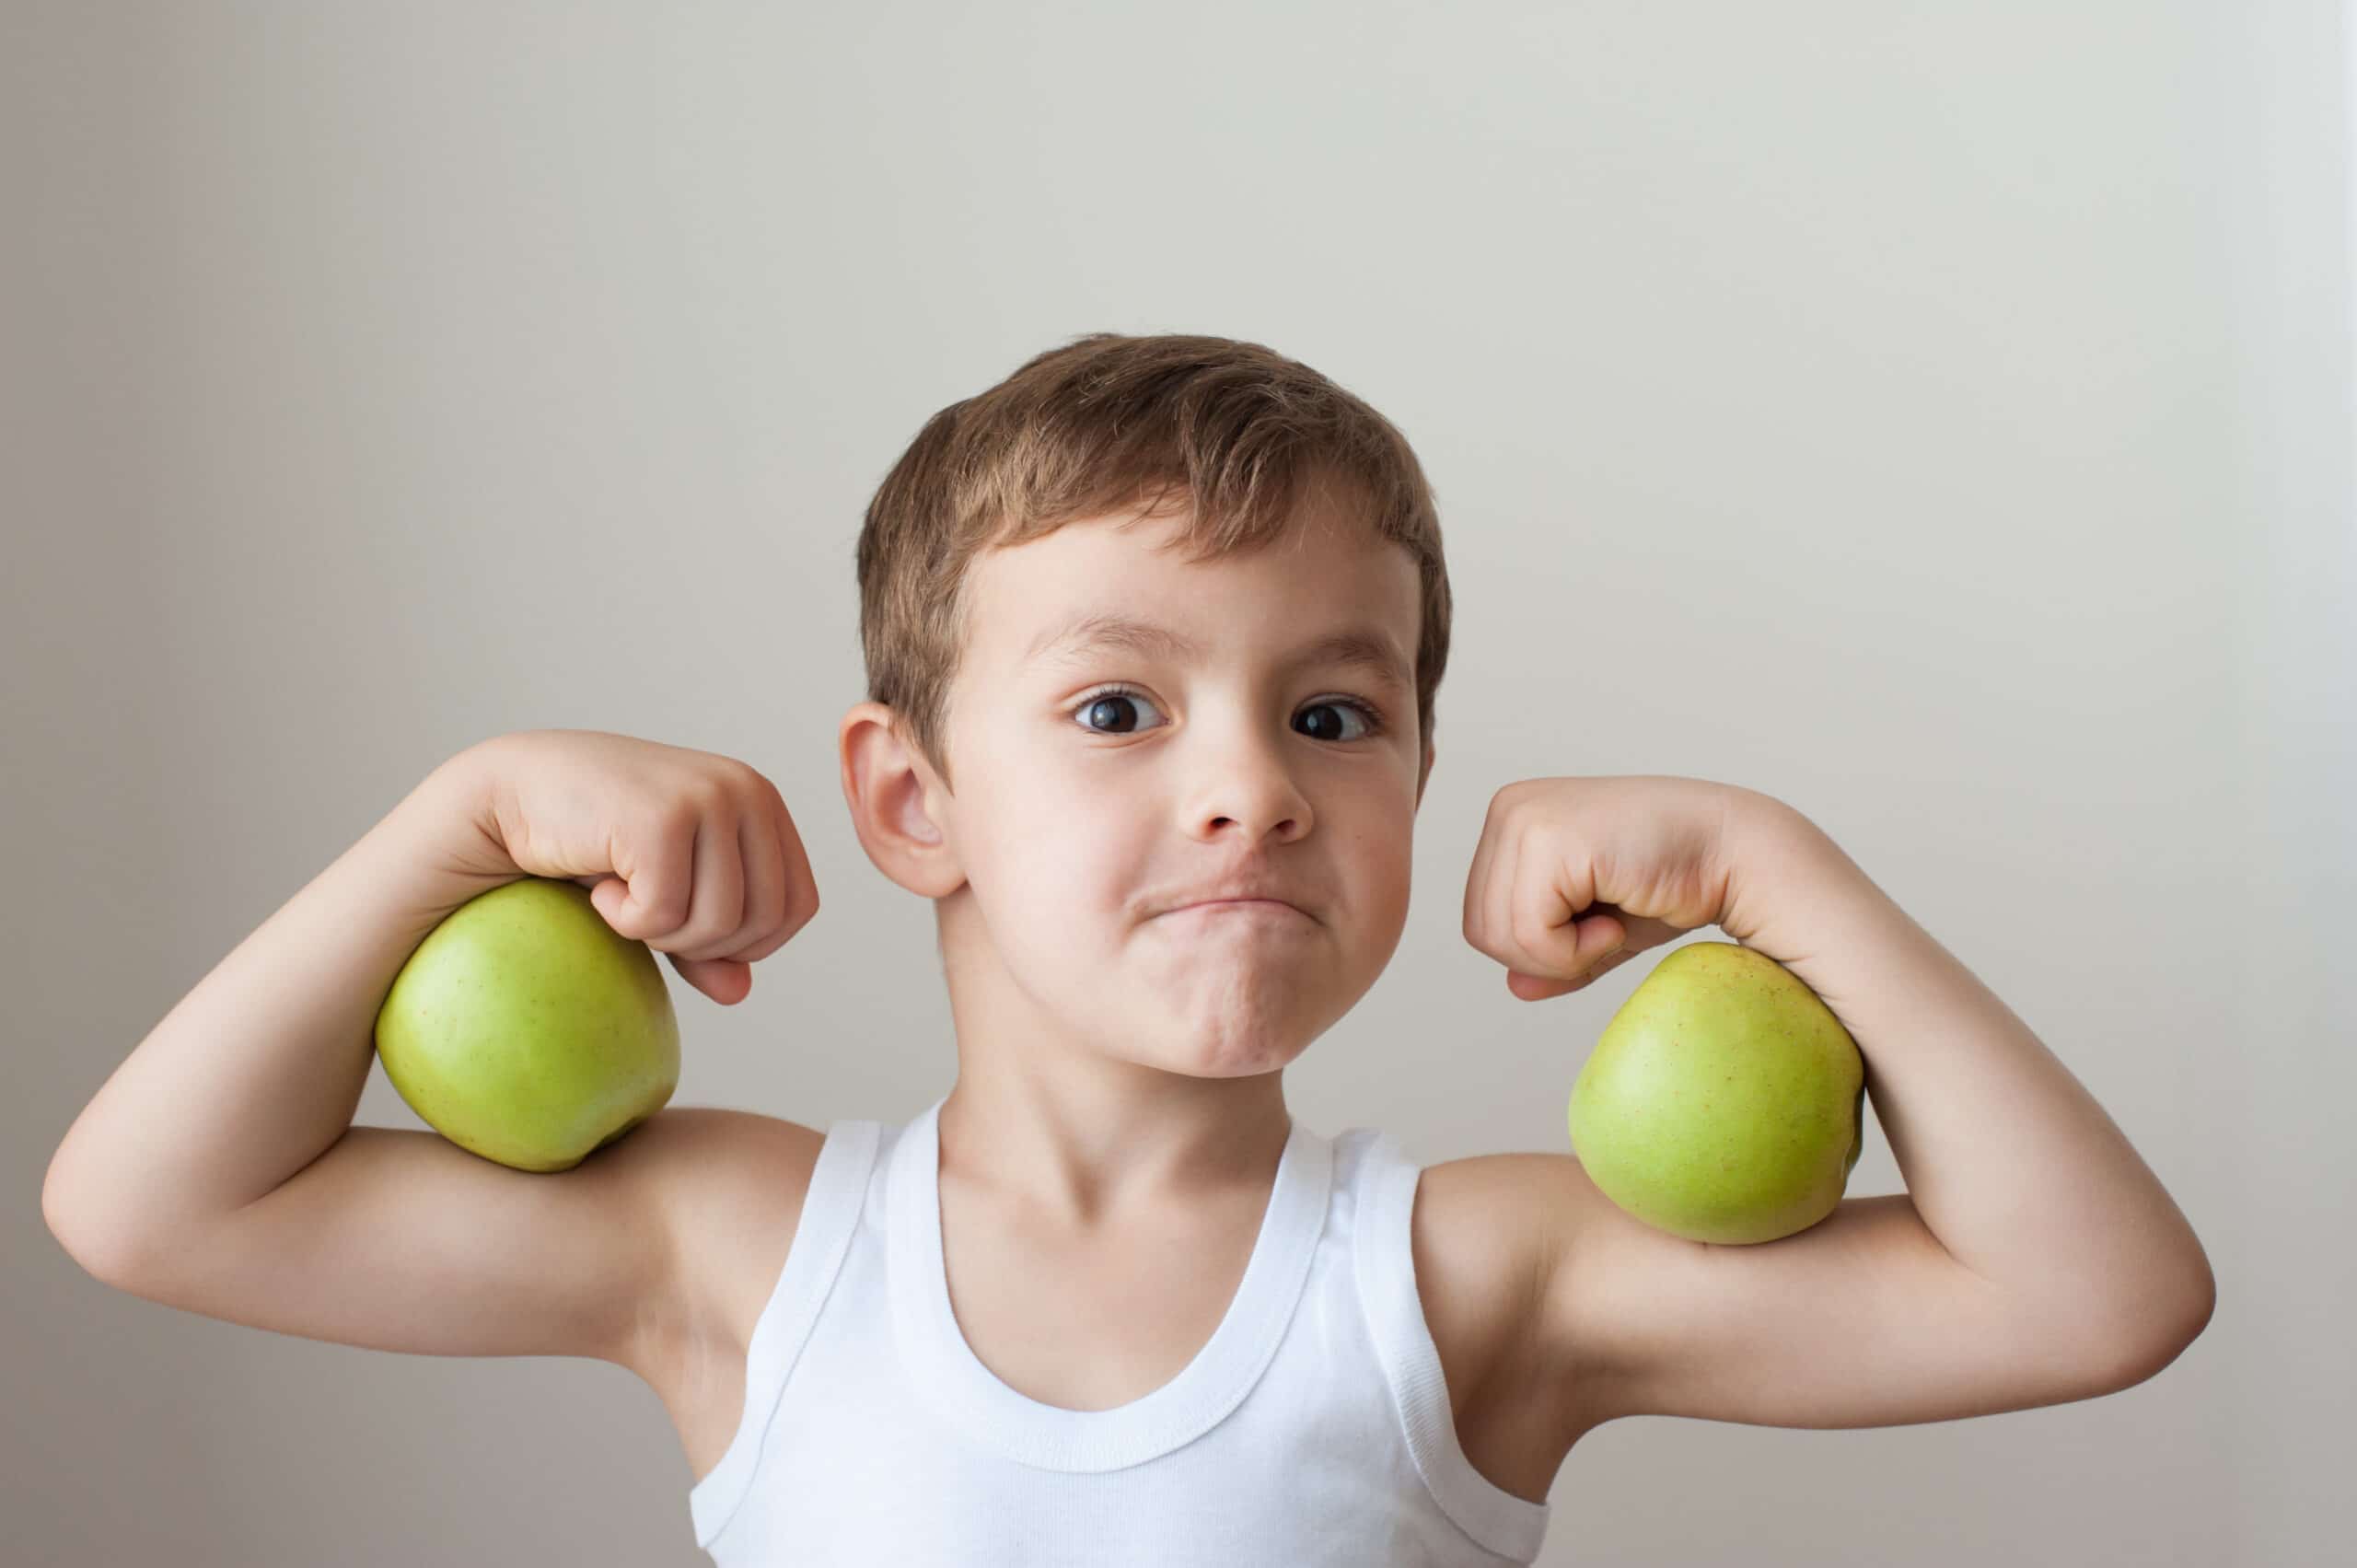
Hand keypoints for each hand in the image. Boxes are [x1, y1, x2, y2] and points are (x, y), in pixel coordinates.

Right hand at [461, 728, 819, 1005]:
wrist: (512, 793)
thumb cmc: (595, 838)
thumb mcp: (667, 888)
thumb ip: (710, 939)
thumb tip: (741, 993)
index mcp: (762, 801)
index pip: (798, 906)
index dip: (749, 942)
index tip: (689, 929)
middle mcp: (746, 791)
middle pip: (764, 923)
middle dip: (704, 944)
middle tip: (648, 914)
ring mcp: (708, 798)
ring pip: (719, 924)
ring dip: (662, 934)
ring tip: (623, 896)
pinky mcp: (662, 818)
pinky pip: (665, 915)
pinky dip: (626, 921)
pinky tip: (601, 886)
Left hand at [1462, 775, 1770, 1001]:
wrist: (1737, 855)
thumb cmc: (1676, 883)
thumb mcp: (1599, 926)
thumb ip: (1552, 954)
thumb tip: (1513, 988)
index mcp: (1512, 819)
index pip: (1480, 918)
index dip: (1538, 949)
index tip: (1598, 923)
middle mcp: (1509, 809)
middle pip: (1480, 931)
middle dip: (1545, 956)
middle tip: (1606, 928)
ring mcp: (1524, 819)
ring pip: (1500, 937)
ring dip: (1564, 954)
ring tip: (1613, 920)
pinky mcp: (1549, 839)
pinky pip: (1530, 934)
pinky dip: (1576, 950)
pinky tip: (1617, 918)